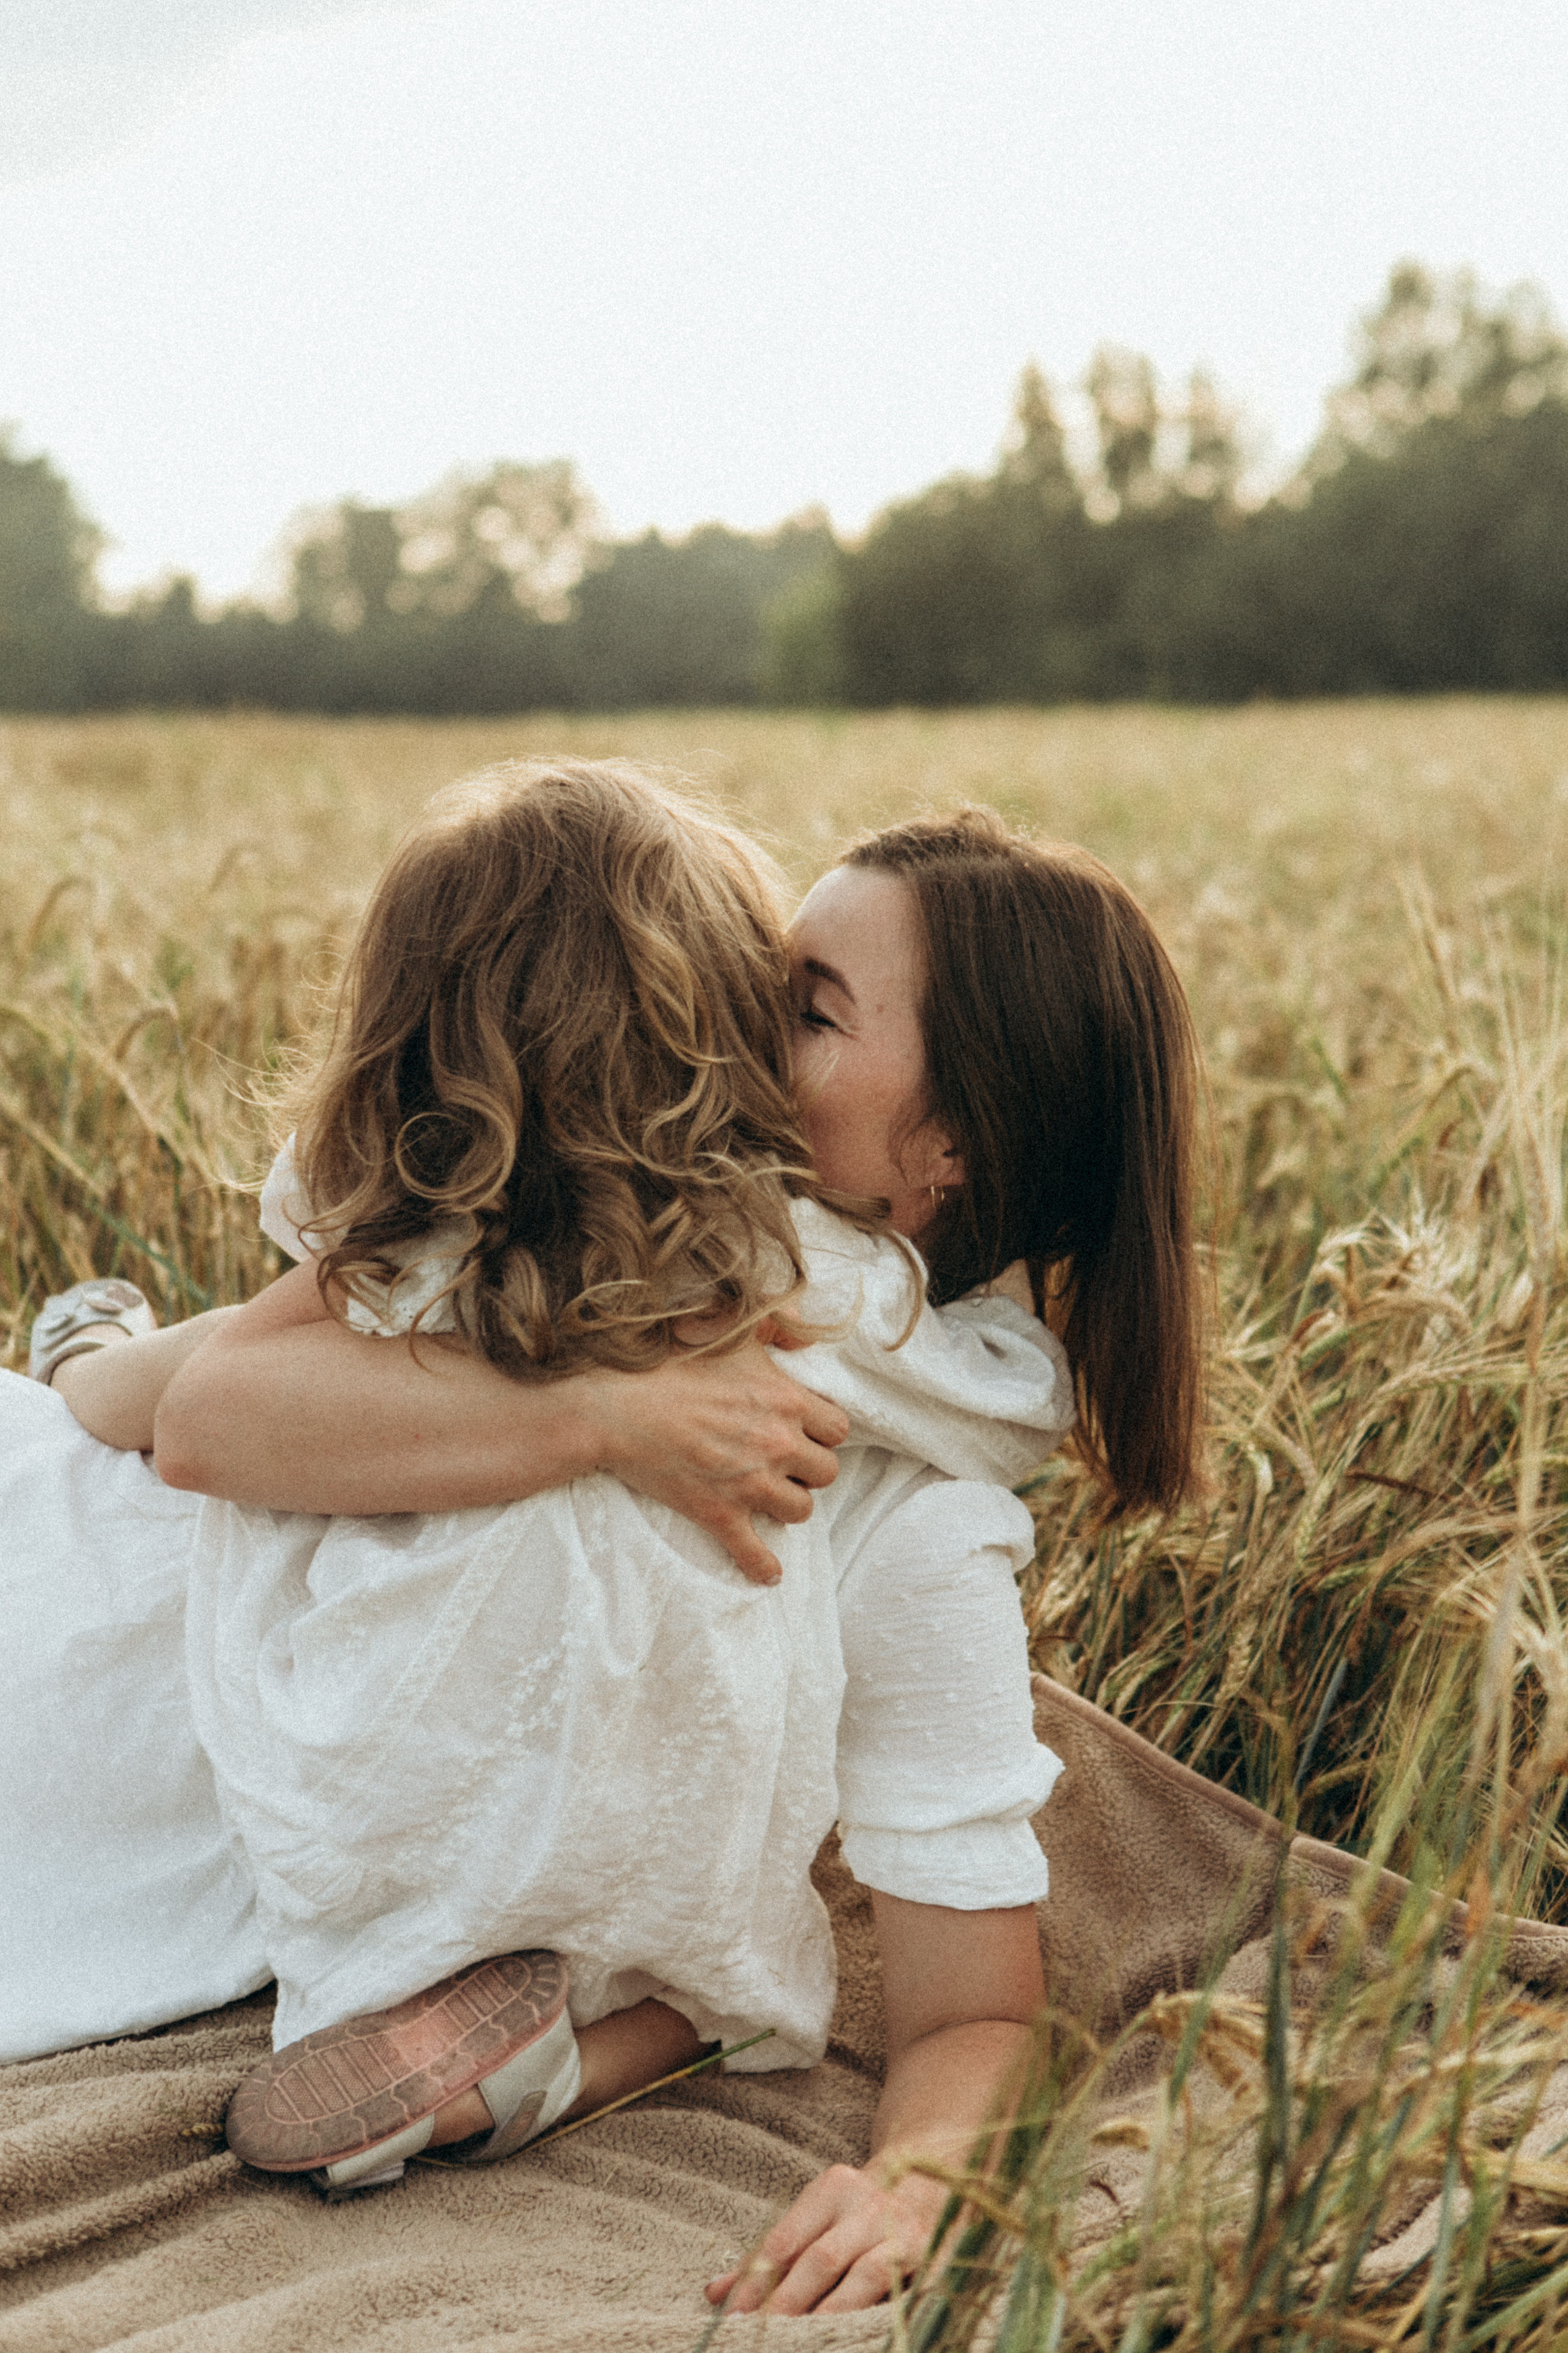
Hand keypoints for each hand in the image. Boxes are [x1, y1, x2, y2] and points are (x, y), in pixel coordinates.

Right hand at [587, 1336, 847, 1585]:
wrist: (616, 1407)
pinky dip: (763, 1566)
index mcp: (785, 1400)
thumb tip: (806, 1334)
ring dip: (789, 1505)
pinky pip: (754, 1551)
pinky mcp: (720, 1513)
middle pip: (826, 1472)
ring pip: (800, 1510)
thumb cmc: (669, 1364)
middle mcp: (777, 1444)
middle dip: (810, 1469)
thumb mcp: (728, 1332)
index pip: (838, 1428)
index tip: (806, 1431)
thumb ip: (775, 1329)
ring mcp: (750, 1483)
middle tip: (787, 1463)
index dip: (823, 1431)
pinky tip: (769, 1573)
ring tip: (772, 1496)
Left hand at [705, 2159, 949, 2314]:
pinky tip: (852, 2335)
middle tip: (760, 2335)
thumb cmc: (854, 2214)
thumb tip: (714, 2293)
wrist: (932, 2188)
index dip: (757, 2282)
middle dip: (788, 2304)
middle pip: (820, 2260)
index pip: (785, 2239)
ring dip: (830, 2315)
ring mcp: (902, 2232)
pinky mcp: (930, 2260)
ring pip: (863, 2280)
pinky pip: (898, 2295)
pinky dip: (872, 2318)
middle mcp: (867, 2205)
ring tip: (801, 2342)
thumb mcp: (812, 2219)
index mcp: (832, 2188)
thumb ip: (766, 2256)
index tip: (733, 2317)